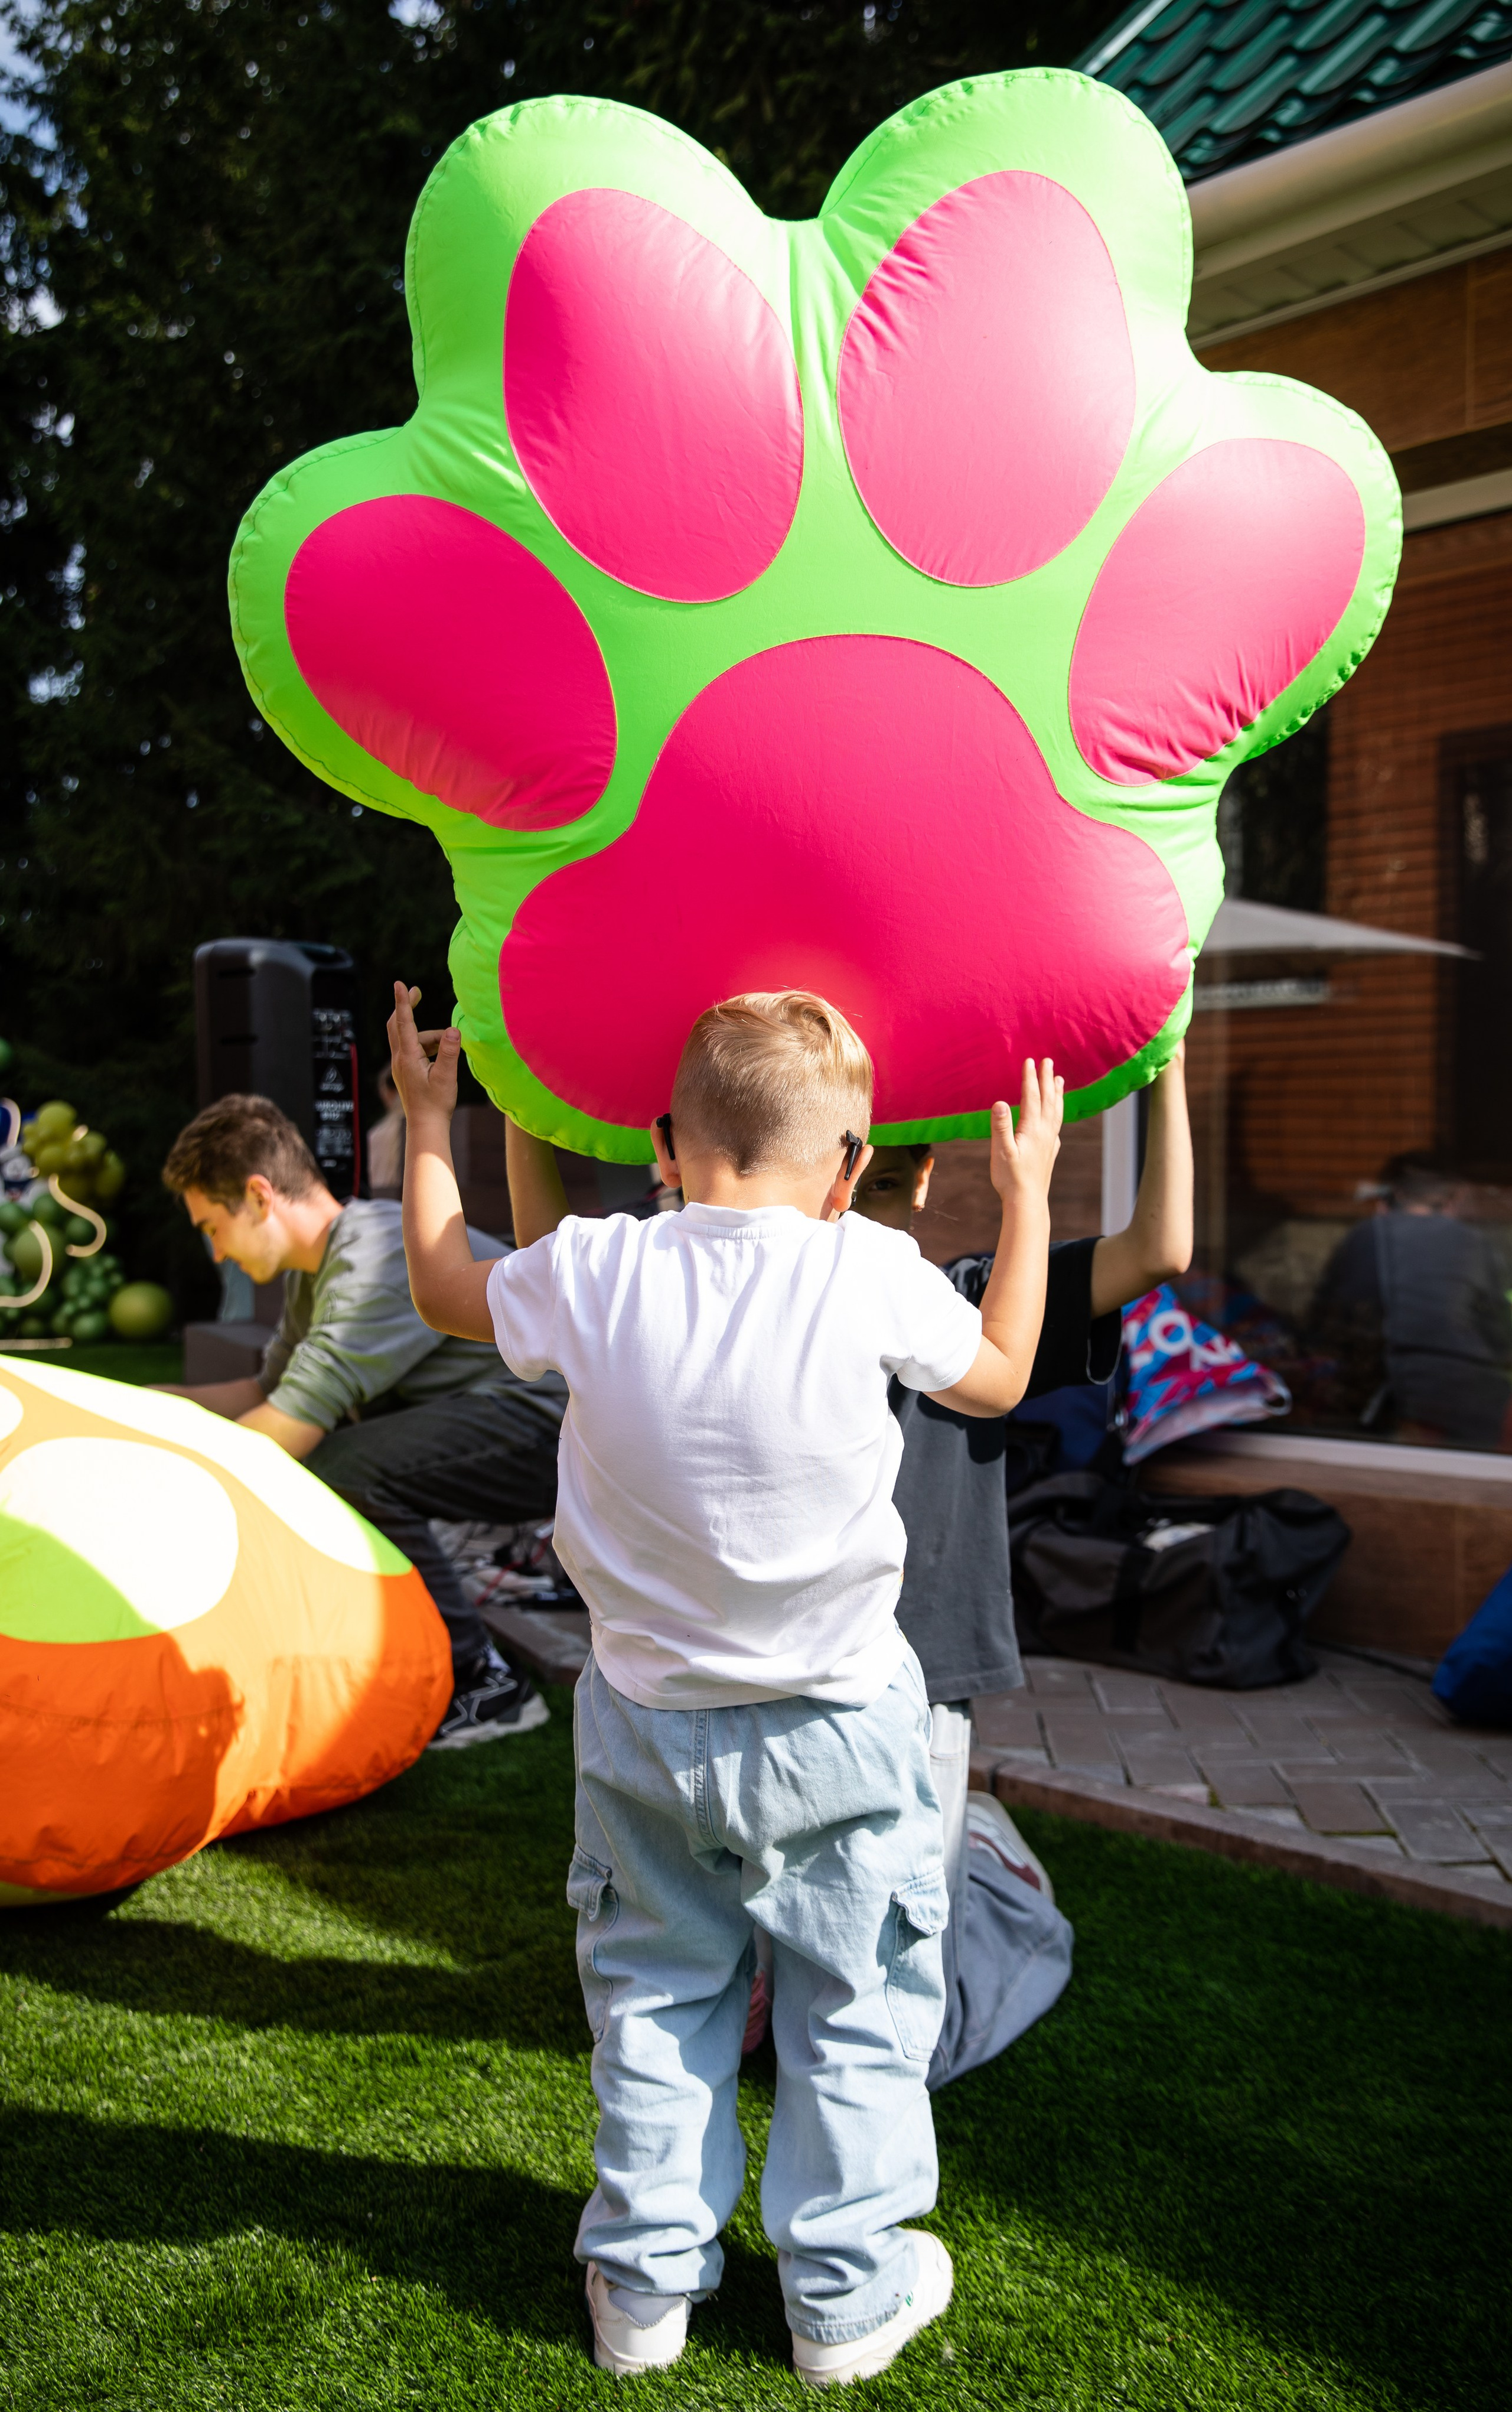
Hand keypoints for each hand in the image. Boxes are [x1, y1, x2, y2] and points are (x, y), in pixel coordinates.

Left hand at [387, 982, 460, 1124]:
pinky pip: (414, 1050)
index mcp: (408, 1057)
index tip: (399, 983)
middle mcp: (399, 1058)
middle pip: (397, 1025)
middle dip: (406, 1007)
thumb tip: (452, 1029)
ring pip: (411, 1039)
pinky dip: (427, 1047)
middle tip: (417, 992)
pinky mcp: (405, 1071)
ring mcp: (400, 1065)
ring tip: (448, 1048)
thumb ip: (449, 1051)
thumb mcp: (446, 1076)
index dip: (403, 1001)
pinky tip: (441, 1058)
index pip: (404, 1022)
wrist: (426, 1125)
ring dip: (429, 1036)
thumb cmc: (436, 1103)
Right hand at [990, 1058, 1062, 1203]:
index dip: (1030, 1078)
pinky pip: (1057, 1126)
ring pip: (1056, 1112)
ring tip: (1059, 1080)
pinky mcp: (1050, 1152)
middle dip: (1047, 1079)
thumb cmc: (1011, 1178)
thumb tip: (1000, 1102)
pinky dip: (1058, 1114)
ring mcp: (1050, 1142)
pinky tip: (1056, 1117)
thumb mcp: (1001, 1151)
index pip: (1032, 1097)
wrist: (1027, 1201)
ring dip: (1057, 1094)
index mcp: (1032, 1129)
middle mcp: (1045, 1132)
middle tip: (1048, 1061)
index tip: (1030, 1060)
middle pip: (1048, 1100)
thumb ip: (1001, 1126)